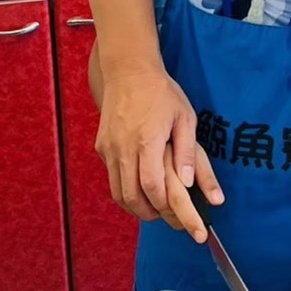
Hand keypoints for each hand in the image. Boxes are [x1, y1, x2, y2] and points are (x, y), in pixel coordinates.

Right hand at [94, 68, 221, 236]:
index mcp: (147, 140)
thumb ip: (188, 153)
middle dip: (148, 213)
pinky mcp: (101, 147)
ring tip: (153, 210)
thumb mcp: (185, 118)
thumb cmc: (162, 92)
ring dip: (134, 206)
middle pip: (130, 196)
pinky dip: (124, 190)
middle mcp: (123, 147)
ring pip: (117, 191)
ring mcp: (109, 148)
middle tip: (165, 219)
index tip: (177, 214)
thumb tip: (189, 183)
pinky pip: (112, 177)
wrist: (128, 70)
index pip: (151, 186)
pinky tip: (139, 189)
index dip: (163, 205)